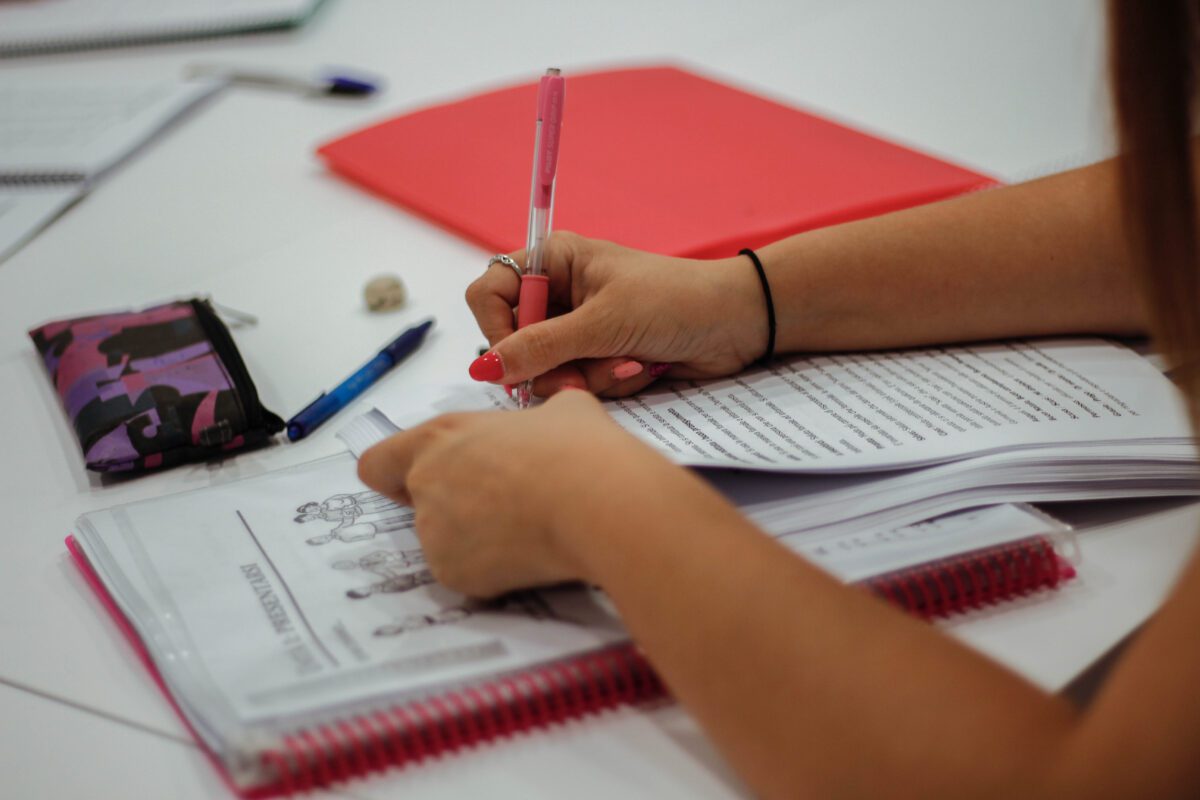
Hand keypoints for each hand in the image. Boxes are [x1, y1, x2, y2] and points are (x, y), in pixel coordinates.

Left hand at [356, 390, 668, 596]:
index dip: (397, 473)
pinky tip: (532, 554)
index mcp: (441, 437)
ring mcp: (434, 533)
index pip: (378, 462)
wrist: (599, 504)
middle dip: (453, 508)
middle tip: (505, 506)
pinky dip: (494, 570)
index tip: (424, 481)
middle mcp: (426, 483)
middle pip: (417, 504)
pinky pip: (468, 574)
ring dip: (476, 539)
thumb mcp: (566, 410)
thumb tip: (556, 423)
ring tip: (529, 529)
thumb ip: (541, 419)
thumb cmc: (580, 450)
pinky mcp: (453, 574)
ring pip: (446, 542)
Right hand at [466, 232, 767, 396]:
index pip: (489, 293)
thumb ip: (541, 347)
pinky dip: (608, 381)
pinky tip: (642, 367)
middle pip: (515, 341)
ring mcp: (580, 327)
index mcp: (554, 261)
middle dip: (551, 364)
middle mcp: (560, 292)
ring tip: (630, 361)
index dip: (496, 330)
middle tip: (580, 373)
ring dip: (588, 375)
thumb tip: (485, 368)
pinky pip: (579, 383)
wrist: (736, 323)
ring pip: (548, 370)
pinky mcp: (600, 356)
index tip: (515, 360)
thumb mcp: (603, 322)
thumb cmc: (674, 301)